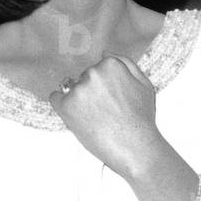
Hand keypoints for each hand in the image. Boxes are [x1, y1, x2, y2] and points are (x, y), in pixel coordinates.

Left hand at [49, 55, 161, 179]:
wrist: (136, 148)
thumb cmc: (142, 119)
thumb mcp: (144, 84)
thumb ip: (125, 63)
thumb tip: (104, 52)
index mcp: (110, 65)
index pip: (97, 70)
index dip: (105, 88)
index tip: (113, 102)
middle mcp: (93, 73)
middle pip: (84, 79)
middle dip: (91, 94)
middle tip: (106, 114)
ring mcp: (78, 89)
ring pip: (71, 89)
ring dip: (80, 102)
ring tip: (96, 120)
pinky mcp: (66, 106)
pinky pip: (56, 98)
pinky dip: (64, 107)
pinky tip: (78, 118)